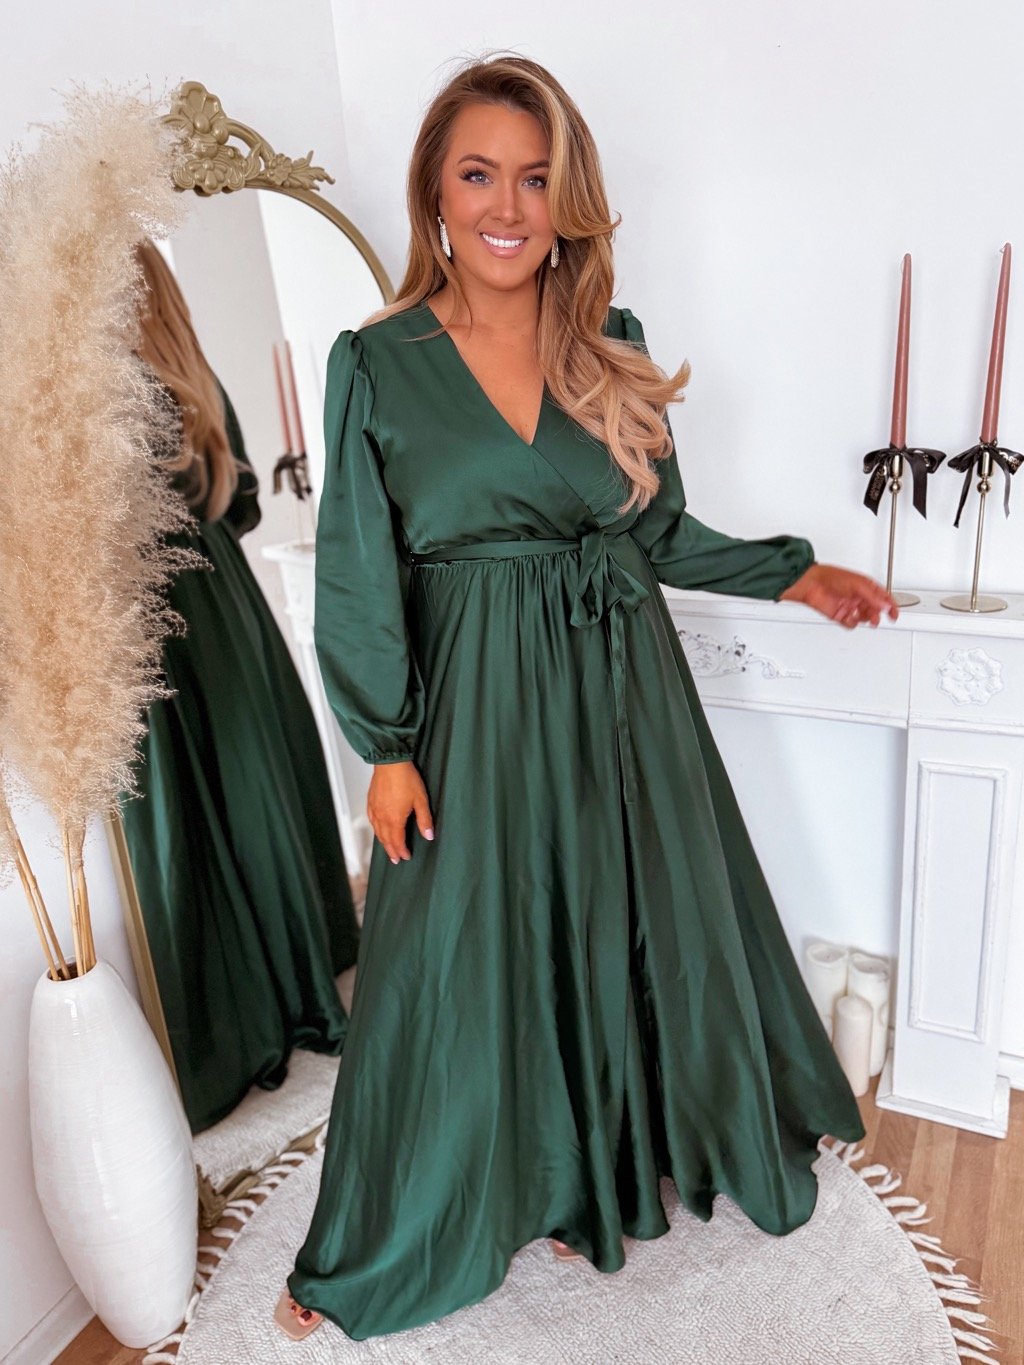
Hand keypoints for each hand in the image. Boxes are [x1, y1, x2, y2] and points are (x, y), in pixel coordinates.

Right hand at [368, 761, 434, 862]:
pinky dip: (376, 829)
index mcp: (394, 819)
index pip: (397, 841)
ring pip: (377, 832)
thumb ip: (424, 820)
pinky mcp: (371, 802)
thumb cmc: (405, 778)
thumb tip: (428, 835)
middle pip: (386, 840)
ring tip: (387, 848)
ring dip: (383, 842)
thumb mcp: (421, 800)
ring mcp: (374, 809)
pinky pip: (372, 820)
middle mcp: (382, 817)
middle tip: (395, 859)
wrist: (390, 762)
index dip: (402, 851)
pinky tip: (378, 828)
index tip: (406, 856)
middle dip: (391, 851)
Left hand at [778, 562, 899, 629]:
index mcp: (866, 586)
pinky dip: (851, 622)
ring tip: (859, 615)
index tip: (895, 614)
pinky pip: (851, 623)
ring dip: (864, 619)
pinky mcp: (840, 615)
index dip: (891, 606)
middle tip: (874, 618)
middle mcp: (859, 597)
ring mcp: (850, 606)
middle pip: (875, 610)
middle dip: (876, 615)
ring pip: (864, 618)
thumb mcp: (857, 584)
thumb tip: (885, 606)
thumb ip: (872, 597)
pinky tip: (848, 617)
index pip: (883, 598)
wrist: (811, 584)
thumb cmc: (831, 577)